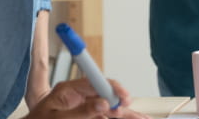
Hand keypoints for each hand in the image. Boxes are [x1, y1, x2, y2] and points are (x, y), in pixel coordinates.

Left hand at [24, 78, 147, 118]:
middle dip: (122, 105)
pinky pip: (104, 118)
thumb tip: (103, 104)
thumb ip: (81, 112)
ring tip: (141, 118)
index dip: (112, 88)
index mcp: (69, 90)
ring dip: (125, 114)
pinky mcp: (86, 117)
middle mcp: (79, 97)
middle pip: (106, 97)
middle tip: (136, 114)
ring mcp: (83, 109)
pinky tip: (131, 118)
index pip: (95, 83)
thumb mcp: (57, 118)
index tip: (124, 97)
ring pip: (109, 110)